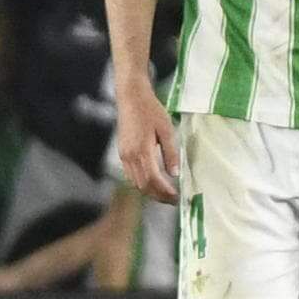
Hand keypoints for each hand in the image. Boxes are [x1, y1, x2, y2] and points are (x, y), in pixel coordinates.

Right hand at [113, 79, 181, 203]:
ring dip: (150, 191)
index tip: (176, 197)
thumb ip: (171, 153)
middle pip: (142, 185)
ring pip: (135, 181)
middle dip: (158, 195)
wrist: (131, 98)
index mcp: (141, 151)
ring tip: (165, 193)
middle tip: (173, 200)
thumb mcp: (167, 130)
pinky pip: (130, 174)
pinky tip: (153, 182)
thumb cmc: (151, 111)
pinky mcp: (122, 152)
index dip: (164, 192)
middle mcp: (129, 156)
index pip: (153, 180)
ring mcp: (123, 155)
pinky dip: (142, 182)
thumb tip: (174, 173)